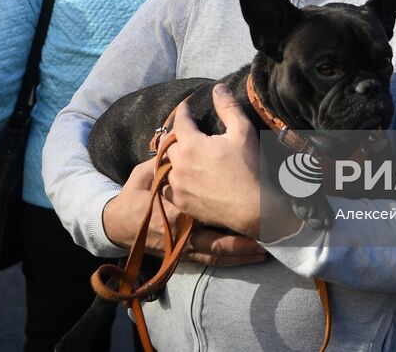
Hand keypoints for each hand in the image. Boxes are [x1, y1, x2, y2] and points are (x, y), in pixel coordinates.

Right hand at [102, 159, 267, 266]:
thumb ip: (166, 157)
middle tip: (275, 219)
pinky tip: (257, 254)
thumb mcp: (146, 170)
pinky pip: (215, 258)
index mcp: (177, 201)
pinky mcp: (187, 254)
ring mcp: (186, 244)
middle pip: (221, 227)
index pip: (209, 194)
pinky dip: (236, 257)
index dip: (231, 188)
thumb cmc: (135, 194)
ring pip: (222, 248)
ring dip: (248, 247)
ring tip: (274, 241)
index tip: (255, 181)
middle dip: (248, 226)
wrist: (120, 226)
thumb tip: (182, 137)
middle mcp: (184, 227)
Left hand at [163, 84, 299, 241]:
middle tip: (184, 131)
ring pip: (166, 166)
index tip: (185, 106)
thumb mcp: (243, 132)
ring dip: (173, 158)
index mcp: (191, 144)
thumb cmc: (249, 168)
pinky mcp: (181, 202)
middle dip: (176, 135)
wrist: (253, 208)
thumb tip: (218, 88)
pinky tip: (182, 178)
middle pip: (169, 144)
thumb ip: (228, 107)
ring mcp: (178, 186)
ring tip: (181, 154)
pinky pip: (168, 187)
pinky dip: (173, 180)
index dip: (183, 111)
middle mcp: (179, 164)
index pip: (180, 121)